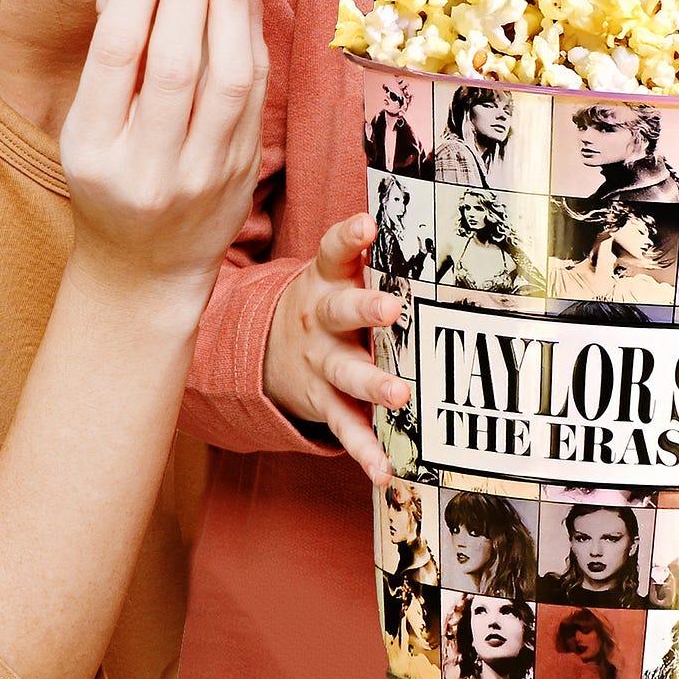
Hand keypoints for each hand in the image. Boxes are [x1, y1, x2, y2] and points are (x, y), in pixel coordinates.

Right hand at [61, 0, 266, 305]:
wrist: (145, 267)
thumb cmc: (107, 175)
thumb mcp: (87, 113)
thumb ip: (110, 26)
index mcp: (93, 150)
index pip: (118, 54)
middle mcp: (149, 167)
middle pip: (176, 62)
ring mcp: (201, 174)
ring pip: (225, 76)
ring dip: (227, 0)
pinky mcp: (242, 170)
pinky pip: (254, 91)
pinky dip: (248, 32)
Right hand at [264, 213, 413, 484]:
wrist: (266, 352)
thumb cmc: (325, 304)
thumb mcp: (331, 274)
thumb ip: (359, 251)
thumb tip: (412, 206)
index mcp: (326, 282)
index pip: (333, 252)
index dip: (348, 238)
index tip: (366, 224)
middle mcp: (321, 322)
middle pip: (340, 312)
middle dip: (365, 310)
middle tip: (391, 309)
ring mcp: (321, 364)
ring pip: (346, 373)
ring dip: (373, 383)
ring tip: (399, 394)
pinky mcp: (325, 403)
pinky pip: (346, 428)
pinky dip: (365, 451)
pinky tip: (385, 472)